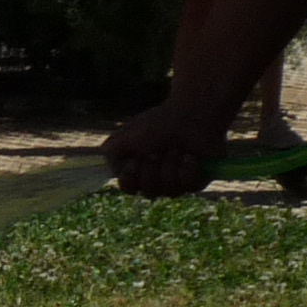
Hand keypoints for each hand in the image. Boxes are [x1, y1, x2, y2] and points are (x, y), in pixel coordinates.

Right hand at [101, 87, 235, 197]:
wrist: (194, 114)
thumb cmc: (160, 122)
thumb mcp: (128, 134)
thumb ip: (112, 150)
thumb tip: (109, 163)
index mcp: (139, 166)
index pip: (129, 187)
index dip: (130, 179)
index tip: (134, 163)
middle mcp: (158, 176)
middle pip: (149, 193)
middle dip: (153, 170)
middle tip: (158, 151)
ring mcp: (179, 179)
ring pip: (169, 191)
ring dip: (171, 166)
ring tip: (177, 149)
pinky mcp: (198, 179)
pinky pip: (189, 186)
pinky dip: (188, 168)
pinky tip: (191, 155)